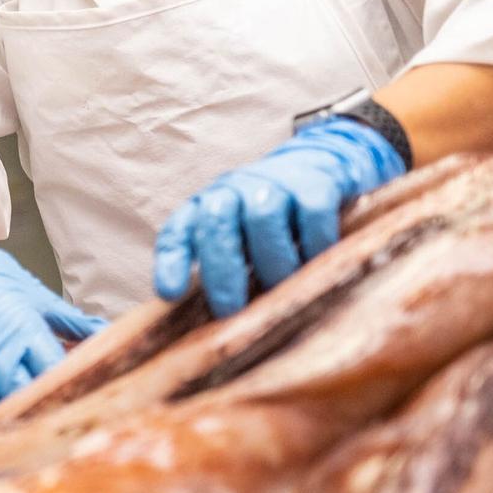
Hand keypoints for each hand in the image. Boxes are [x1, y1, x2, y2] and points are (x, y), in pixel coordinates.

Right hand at [0, 217, 104, 434]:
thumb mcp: (37, 295)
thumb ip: (72, 322)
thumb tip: (107, 333)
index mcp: (25, 333)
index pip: (53, 374)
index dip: (63, 393)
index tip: (75, 409)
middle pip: (18, 395)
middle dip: (31, 415)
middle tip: (43, 437)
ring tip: (4, 443)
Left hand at [154, 117, 406, 316]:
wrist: (322, 163)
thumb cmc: (272, 220)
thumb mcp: (240, 241)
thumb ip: (225, 272)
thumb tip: (216, 330)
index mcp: (207, 208)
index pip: (179, 231)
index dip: (171, 261)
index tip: (170, 294)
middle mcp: (235, 191)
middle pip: (216, 221)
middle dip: (221, 269)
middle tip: (230, 309)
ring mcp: (274, 183)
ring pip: (263, 216)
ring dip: (272, 260)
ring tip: (280, 286)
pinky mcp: (316, 182)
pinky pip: (311, 212)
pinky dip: (315, 242)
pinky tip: (318, 261)